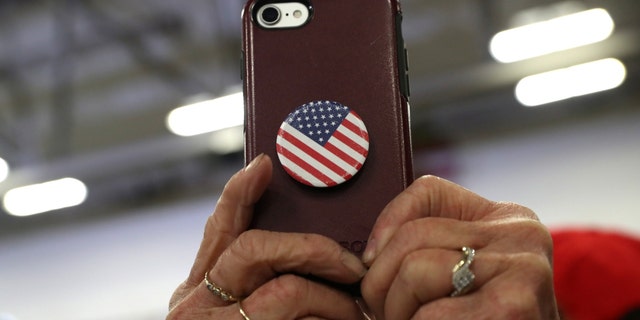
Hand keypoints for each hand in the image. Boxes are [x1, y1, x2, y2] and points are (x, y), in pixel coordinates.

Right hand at [168, 155, 366, 319]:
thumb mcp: (243, 312)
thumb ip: (260, 278)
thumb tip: (307, 242)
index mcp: (196, 291)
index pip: (221, 228)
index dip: (241, 193)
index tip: (266, 165)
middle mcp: (194, 307)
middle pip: (257, 248)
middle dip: (313, 249)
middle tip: (351, 263)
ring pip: (285, 289)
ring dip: (330, 296)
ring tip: (357, 311)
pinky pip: (294, 315)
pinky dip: (328, 318)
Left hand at [360, 176, 558, 318]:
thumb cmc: (487, 316)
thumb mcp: (472, 271)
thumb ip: (432, 244)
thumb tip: (370, 256)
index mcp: (509, 219)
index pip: (428, 191)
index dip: (384, 228)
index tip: (370, 263)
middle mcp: (522, 237)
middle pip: (413, 237)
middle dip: (381, 282)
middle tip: (382, 311)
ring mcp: (522, 272)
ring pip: (415, 272)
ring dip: (396, 311)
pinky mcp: (512, 309)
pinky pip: (429, 315)